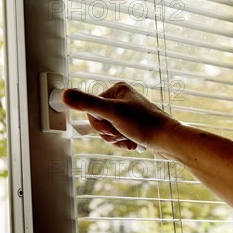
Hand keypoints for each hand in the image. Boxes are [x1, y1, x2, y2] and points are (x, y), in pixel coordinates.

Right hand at [62, 82, 179, 150]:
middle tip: (122, 133)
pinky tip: (133, 143)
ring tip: (129, 139)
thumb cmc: (144, 124)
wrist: (169, 141)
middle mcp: (122, 98)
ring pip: (108, 130)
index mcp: (116, 90)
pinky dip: (123, 142)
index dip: (99, 123)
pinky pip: (118, 135)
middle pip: (99, 120)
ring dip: (116, 139)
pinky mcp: (133, 125)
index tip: (113, 125)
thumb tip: (64, 94)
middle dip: (109, 133)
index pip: (92, 108)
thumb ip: (87, 103)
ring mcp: (128, 112)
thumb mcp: (111, 113)